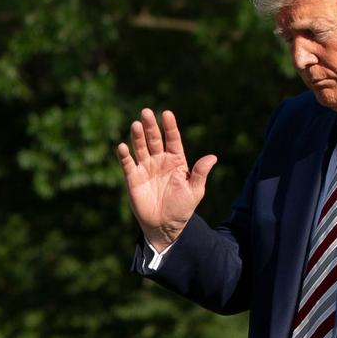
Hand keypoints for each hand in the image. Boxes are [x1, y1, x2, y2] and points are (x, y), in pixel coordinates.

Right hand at [116, 108, 216, 249]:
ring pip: (140, 148)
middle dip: (151, 126)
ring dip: (138, 136)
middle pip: (154, 139)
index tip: (167, 114)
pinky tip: (123, 147)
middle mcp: (160, 160)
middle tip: (146, 112)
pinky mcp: (133, 178)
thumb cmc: (182, 207)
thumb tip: (213, 157)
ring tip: (136, 124)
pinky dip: (125, 156)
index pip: (173, 139)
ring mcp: (146, 168)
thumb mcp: (195, 190)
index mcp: (176, 161)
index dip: (170, 127)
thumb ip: (200, 173)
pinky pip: (128, 164)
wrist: (165, 225)